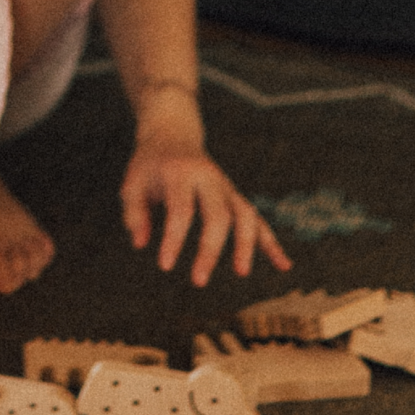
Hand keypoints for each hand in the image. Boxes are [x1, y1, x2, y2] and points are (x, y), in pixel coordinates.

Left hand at [120, 141, 290, 287]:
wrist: (173, 134)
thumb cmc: (149, 165)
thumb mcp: (132, 183)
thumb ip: (134, 213)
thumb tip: (141, 244)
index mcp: (180, 174)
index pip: (182, 210)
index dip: (174, 240)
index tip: (165, 265)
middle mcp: (209, 178)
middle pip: (218, 215)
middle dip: (211, 249)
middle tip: (199, 280)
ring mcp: (226, 186)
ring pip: (245, 215)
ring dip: (247, 244)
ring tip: (241, 272)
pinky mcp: (235, 195)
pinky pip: (257, 219)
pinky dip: (270, 242)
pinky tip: (283, 265)